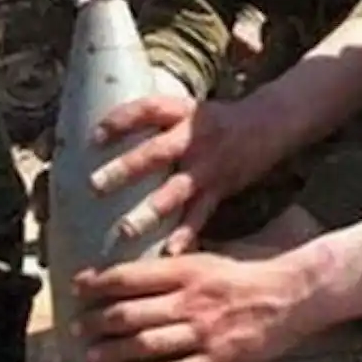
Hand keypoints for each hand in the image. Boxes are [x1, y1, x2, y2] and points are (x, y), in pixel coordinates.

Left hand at [71, 251, 320, 361]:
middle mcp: (190, 301)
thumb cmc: (245, 276)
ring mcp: (203, 334)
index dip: (98, 284)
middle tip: (77, 329)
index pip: (130, 277)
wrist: (290, 296)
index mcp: (186, 271)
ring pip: (145, 345)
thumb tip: (129, 277)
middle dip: (97, 323)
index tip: (78, 289)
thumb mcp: (207, 260)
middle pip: (129, 313)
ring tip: (93, 356)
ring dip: (113, 352)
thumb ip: (171, 270)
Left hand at [91, 95, 287, 254]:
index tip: (93, 138)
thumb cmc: (216, 119)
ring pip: (176, 189)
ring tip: (126, 230)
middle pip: (156, 151)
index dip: (120, 120)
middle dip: (126, 168)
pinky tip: (169, 252)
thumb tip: (105, 134)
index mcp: (181, 112)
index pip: (147, 109)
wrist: (268, 123)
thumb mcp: (186, 109)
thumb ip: (155, 122)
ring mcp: (208, 165)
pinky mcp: (220, 188)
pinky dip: (185, 234)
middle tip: (95, 185)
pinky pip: (200, 214)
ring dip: (151, 210)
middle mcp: (193, 137)